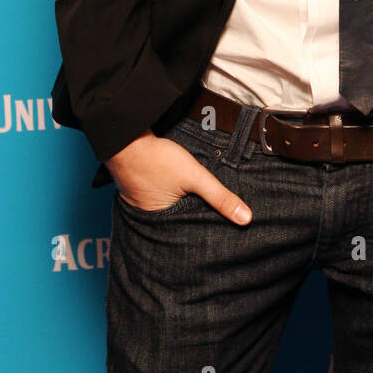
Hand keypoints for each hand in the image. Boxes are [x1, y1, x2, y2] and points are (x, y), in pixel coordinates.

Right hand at [105, 130, 251, 223]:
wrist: (126, 137)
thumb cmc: (157, 158)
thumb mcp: (195, 176)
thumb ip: (220, 196)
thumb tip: (246, 218)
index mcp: (162, 223)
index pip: (190, 235)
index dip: (205, 232)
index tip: (221, 233)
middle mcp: (149, 219)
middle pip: (179, 223)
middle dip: (195, 220)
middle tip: (212, 218)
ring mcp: (141, 203)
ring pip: (169, 210)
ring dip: (182, 206)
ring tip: (197, 203)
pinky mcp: (139, 189)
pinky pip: (159, 198)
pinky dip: (170, 195)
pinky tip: (178, 189)